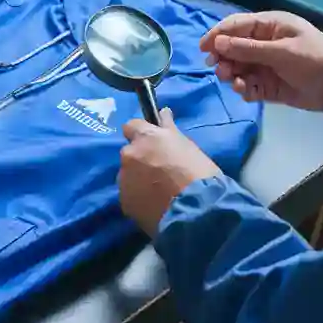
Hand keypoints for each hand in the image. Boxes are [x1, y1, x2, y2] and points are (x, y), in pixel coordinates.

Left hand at [120, 108, 221, 236]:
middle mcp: (129, 155)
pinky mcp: (124, 202)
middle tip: (160, 171)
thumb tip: (163, 112)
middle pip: (129, 153)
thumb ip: (169, 129)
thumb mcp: (187, 145)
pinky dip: (139, 198)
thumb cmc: (198, 173)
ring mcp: (124, 180)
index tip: (151, 142)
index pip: (131, 126)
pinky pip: (130, 196)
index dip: (140, 134)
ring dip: (138, 179)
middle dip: (140, 159)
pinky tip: (155, 206)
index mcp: (145, 138)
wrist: (197, 210)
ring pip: (128, 175)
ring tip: (159, 192)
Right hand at [199, 11, 322, 112]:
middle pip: (232, 48)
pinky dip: (244, 88)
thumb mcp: (280, 51)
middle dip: (223, 58)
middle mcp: (264, 43)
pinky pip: (248, 85)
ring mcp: (265, 65)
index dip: (217, 35)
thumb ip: (247, 49)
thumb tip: (217, 43)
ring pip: (238, 68)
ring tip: (235, 81)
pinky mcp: (268, 85)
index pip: (235, 26)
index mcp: (269, 26)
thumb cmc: (313, 60)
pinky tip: (246, 91)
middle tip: (219, 70)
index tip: (203, 50)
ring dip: (232, 74)